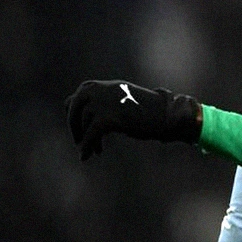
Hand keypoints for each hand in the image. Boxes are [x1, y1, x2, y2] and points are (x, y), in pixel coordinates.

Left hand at [66, 80, 201, 159]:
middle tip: (78, 140)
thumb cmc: (151, 112)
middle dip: (73, 124)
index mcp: (109, 86)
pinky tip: (86, 156)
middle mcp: (104, 90)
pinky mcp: (111, 118)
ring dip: (85, 139)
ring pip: (83, 122)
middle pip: (74, 105)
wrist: (168, 115)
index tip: (79, 125)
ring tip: (94, 151)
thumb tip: (91, 118)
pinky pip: (91, 134)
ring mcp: (106, 102)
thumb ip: (109, 104)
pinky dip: (87, 146)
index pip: (80, 93)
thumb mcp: (126, 101)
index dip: (75, 110)